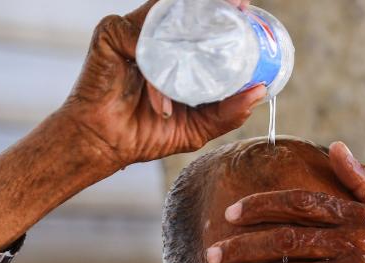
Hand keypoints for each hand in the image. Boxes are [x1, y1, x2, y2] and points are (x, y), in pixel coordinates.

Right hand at [63, 0, 265, 169]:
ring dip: (192, 24)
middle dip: (213, 4)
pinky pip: (142, 42)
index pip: (198, 19)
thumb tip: (261, 91)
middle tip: (240, 7)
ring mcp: (131, 31)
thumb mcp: (198, 125)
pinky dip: (156, 75)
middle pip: (184, 8)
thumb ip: (228, 111)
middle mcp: (152, 33)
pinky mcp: (110, 36)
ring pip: (166, 18)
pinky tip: (162, 104)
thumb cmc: (145, 132)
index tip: (247, 10)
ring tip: (216, 30)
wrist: (104, 146)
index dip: (221, 11)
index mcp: (171, 47)